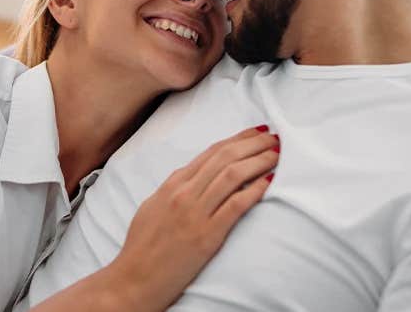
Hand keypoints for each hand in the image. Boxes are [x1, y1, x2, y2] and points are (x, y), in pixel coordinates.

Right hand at [104, 125, 278, 309]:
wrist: (134, 278)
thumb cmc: (142, 246)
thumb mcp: (152, 207)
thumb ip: (173, 190)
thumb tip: (192, 177)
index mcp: (172, 185)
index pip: (210, 153)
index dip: (236, 139)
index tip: (255, 132)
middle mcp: (184, 194)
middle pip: (224, 158)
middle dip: (252, 144)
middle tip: (274, 138)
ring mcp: (196, 213)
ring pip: (232, 175)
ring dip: (259, 161)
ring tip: (276, 154)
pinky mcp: (207, 235)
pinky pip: (236, 205)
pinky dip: (255, 189)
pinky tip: (269, 181)